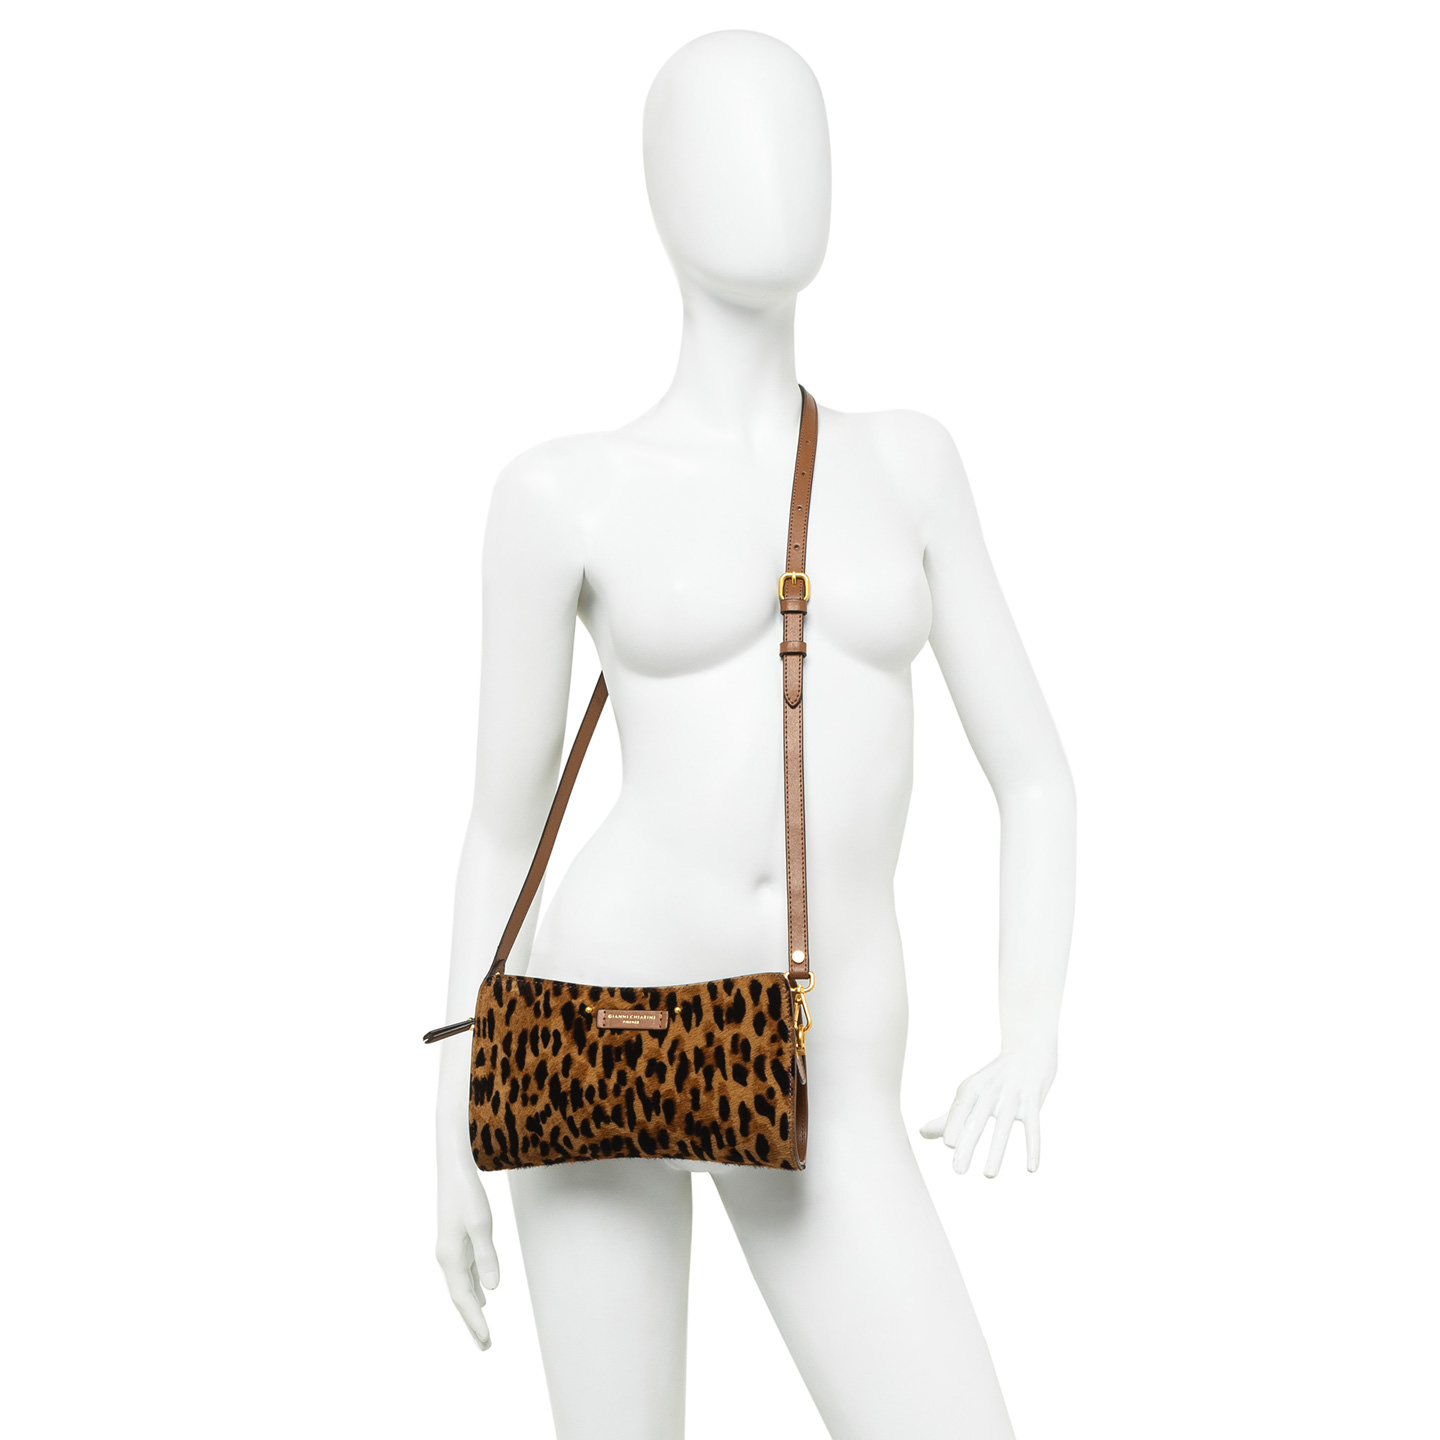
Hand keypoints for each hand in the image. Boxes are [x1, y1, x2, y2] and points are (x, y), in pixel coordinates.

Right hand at [435, 1145, 499, 1348]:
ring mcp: (450, 1250)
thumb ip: (487, 1256)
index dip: (475, 1320)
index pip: (463, 1297)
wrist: (453, 1168)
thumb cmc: (467, 1193)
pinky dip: (472, 1289)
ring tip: (482, 1330)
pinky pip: (464, 1274)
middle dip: (471, 1322)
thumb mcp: (481, 1224)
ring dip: (471, 1308)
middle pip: (459, 1297)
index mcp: (450, 1257)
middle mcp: (447, 1258)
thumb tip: (493, 1289)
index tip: (487, 1339)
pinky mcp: (456, 1242)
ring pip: (461, 1287)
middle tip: (485, 1346)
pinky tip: (481, 1295)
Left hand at [919, 1042, 1056, 1175]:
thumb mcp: (971, 1092)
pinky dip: (1032, 1148)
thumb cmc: (994, 1080)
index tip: (947, 1145)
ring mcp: (1013, 1095)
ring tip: (988, 1175)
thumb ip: (949, 1116)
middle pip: (977, 1120)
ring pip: (1003, 1127)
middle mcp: (991, 1090)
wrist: (1029, 1052)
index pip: (960, 1108)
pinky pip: (1033, 1127)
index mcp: (972, 1087)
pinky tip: (1031, 1169)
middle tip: (958, 1171)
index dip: (953, 1124)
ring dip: (996, 1152)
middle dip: (967, 1144)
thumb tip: (921, 1133)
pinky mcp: (1033, 1102)